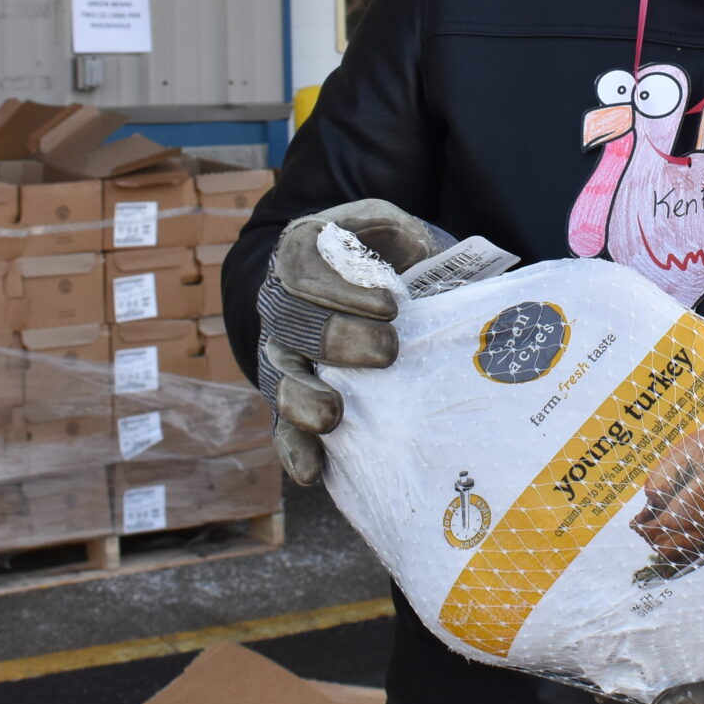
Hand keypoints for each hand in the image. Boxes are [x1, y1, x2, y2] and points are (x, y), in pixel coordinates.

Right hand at [260, 200, 444, 484]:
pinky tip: (312, 471)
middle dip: (338, 338)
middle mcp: (284, 308)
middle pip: (293, 323)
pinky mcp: (294, 403)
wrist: (383, 294)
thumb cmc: (395, 260)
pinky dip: (295, 449)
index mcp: (304, 255)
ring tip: (333, 415)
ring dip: (303, 399)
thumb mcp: (399, 231)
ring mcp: (284, 358)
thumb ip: (403, 233)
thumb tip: (423, 252)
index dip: (340, 286)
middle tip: (388, 351)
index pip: (305, 265)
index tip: (390, 304)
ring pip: (279, 378)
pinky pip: (284, 428)